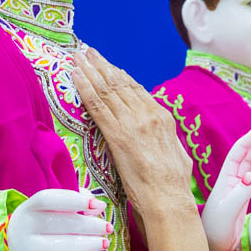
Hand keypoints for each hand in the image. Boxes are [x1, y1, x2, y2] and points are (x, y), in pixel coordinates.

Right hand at [7, 188, 108, 250]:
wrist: (12, 246)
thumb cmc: (41, 222)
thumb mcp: (52, 207)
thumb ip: (76, 201)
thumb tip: (98, 206)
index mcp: (30, 206)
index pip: (50, 199)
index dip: (75, 200)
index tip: (96, 204)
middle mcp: (26, 226)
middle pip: (64, 223)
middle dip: (91, 226)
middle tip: (108, 228)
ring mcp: (29, 247)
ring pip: (65, 245)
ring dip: (90, 244)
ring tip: (105, 242)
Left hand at [73, 48, 194, 213]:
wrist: (169, 200)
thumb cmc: (173, 185)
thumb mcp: (176, 154)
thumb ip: (166, 140)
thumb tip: (163, 138)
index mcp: (162, 118)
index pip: (136, 90)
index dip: (119, 75)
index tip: (107, 65)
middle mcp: (148, 115)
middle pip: (119, 84)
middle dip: (101, 65)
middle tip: (87, 51)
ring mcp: (133, 123)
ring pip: (107, 90)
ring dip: (89, 70)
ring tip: (78, 56)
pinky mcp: (118, 135)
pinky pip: (97, 106)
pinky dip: (84, 88)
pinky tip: (74, 76)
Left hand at [201, 128, 250, 250]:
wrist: (213, 244)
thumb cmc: (215, 230)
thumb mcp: (227, 212)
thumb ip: (240, 194)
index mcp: (225, 182)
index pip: (236, 157)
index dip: (245, 144)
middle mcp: (231, 181)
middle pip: (246, 157)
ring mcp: (237, 187)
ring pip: (250, 164)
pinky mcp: (242, 196)